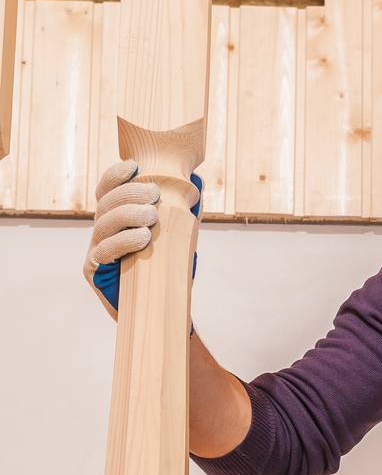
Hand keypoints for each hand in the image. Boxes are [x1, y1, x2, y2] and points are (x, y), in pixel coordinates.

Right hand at [84, 159, 202, 322]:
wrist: (162, 309)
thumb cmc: (168, 268)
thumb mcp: (178, 234)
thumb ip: (183, 207)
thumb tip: (195, 179)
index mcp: (116, 217)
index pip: (107, 189)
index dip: (115, 175)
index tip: (134, 165)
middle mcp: (101, 230)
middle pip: (105, 202)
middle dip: (130, 192)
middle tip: (154, 194)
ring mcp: (95, 250)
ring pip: (103, 223)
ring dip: (127, 214)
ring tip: (151, 216)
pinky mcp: (93, 270)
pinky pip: (104, 250)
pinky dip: (124, 241)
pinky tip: (143, 238)